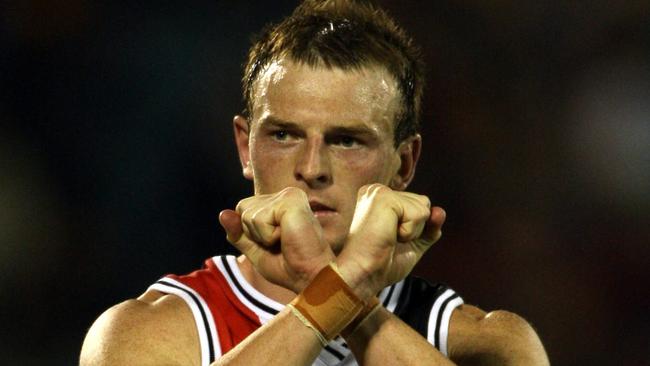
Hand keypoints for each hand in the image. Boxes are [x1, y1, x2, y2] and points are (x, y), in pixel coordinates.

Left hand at [219, 187, 334, 292]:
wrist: (311, 278)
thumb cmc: (290, 267)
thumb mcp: (256, 250)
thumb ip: (238, 232)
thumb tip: (222, 213)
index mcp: (280, 202)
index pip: (242, 209)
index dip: (250, 233)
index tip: (275, 243)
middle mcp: (286, 194)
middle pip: (242, 209)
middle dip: (254, 233)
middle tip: (281, 243)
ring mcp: (289, 196)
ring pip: (248, 214)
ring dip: (262, 236)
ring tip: (285, 241)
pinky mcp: (290, 202)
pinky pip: (258, 219)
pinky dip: (267, 236)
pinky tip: (287, 238)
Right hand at [336, 184, 445, 299]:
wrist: (365, 275)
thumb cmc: (382, 263)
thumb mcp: (413, 244)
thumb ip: (428, 227)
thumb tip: (440, 211)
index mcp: (379, 198)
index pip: (419, 205)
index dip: (415, 229)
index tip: (390, 239)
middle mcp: (376, 190)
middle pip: (424, 203)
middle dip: (415, 228)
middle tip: (389, 240)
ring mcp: (378, 192)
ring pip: (424, 207)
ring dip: (412, 231)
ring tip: (387, 237)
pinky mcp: (383, 198)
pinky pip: (419, 213)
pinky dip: (410, 231)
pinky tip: (388, 235)